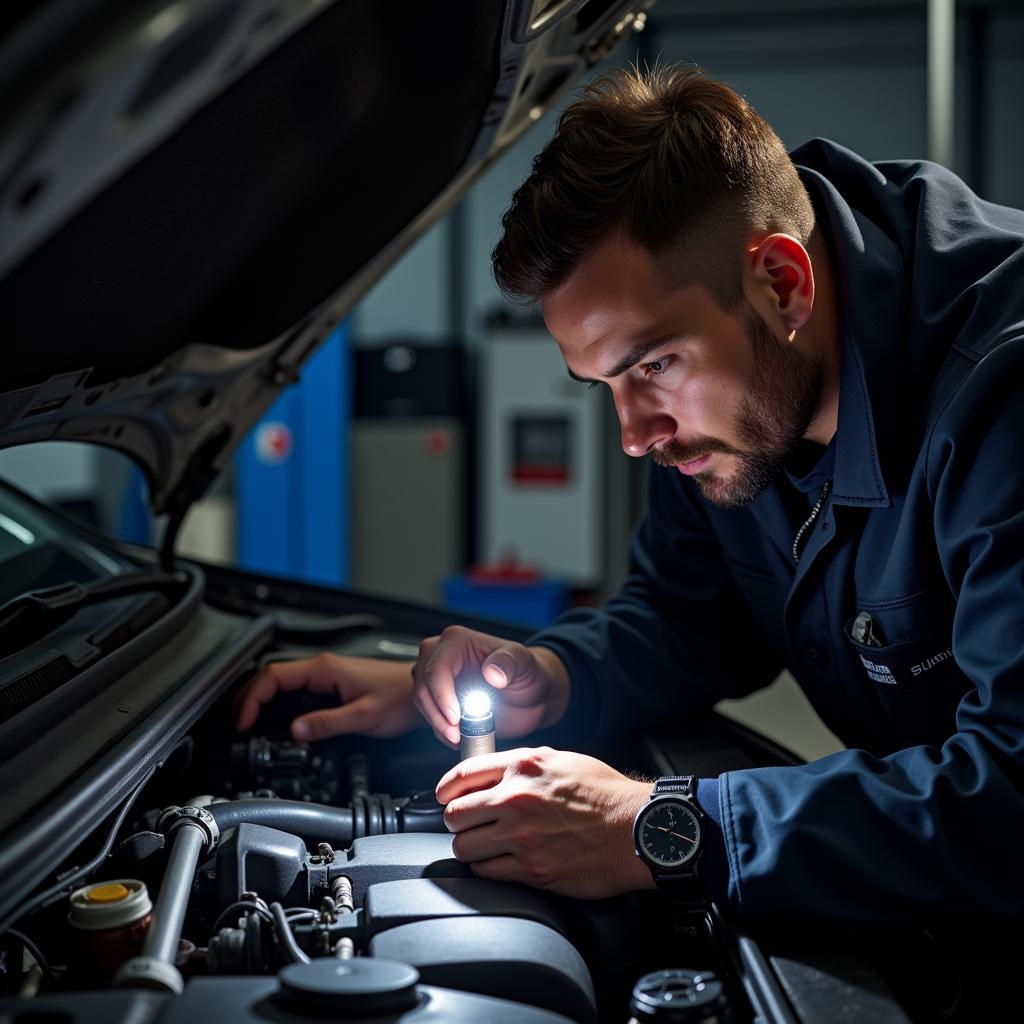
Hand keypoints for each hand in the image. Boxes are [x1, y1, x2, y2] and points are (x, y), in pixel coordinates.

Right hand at [235, 653, 421, 741]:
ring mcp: (327, 675)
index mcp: (325, 670)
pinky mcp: (334, 685)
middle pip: (272, 678)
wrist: (424, 692)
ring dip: (262, 700)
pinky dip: (279, 703)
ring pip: (283, 683)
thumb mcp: (364, 715)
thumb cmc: (401, 698)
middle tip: (238, 724)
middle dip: (249, 699)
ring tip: (249, 722)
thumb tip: (296, 731)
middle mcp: (323, 668)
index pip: (273, 677)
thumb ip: (328, 723)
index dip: (251, 698)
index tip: (243, 721)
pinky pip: (297, 691)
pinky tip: (277, 719)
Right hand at [412, 626, 570, 748]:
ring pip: (422, 703)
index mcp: (457, 641)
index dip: (442, 696)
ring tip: (461, 737)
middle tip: (457, 735)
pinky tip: (460, 737)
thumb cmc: (527, 674)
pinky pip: (429, 716)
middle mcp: (440, 654)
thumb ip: (509, 663)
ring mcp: (436, 677)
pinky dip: (441, 731)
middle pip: (423, 687)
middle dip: (438, 715)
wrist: (530, 696)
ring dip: (438, 725)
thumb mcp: (525, 664)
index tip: (456, 719)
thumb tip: (492, 672)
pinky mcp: (437, 697)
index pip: (436, 669)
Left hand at [436, 746, 654, 898]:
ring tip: (483, 846)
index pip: (463, 774)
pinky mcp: (532, 869)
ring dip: (470, 847)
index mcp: (524, 767)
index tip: (444, 796)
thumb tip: (495, 770)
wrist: (636, 829)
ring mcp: (523, 836)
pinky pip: (487, 871)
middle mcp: (518, 798)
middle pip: (454, 813)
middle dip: (457, 820)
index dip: (446, 788)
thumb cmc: (606, 794)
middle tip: (469, 824)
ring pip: (464, 846)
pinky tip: (501, 862)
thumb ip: (525, 763)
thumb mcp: (562, 760)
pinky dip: (488, 868)